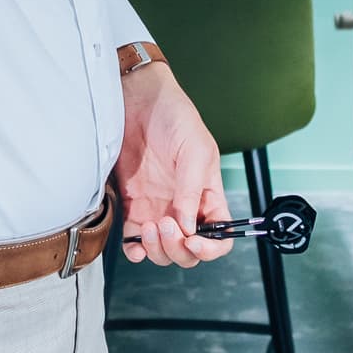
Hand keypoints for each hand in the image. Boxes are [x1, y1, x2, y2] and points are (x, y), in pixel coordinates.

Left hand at [116, 63, 233, 267]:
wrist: (139, 101)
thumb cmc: (175, 117)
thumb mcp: (195, 150)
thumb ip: (192, 190)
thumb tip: (187, 226)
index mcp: (208, 196)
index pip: (220, 237)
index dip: (211, 248)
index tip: (194, 241)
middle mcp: (184, 207)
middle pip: (189, 251)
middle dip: (179, 248)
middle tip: (166, 225)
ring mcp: (158, 208)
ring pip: (163, 251)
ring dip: (158, 250)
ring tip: (149, 227)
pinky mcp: (132, 206)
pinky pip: (135, 240)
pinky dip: (135, 249)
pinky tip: (134, 241)